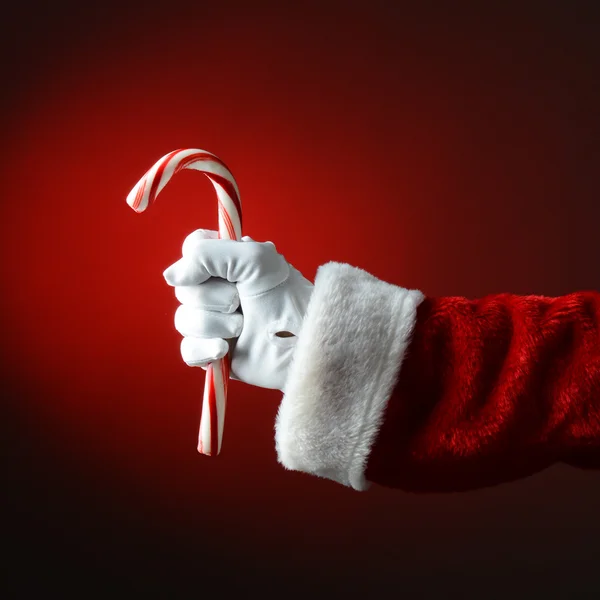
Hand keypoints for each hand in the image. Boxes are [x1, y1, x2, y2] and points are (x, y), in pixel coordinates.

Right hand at [163, 230, 313, 390]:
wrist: (304, 345)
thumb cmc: (287, 298)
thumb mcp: (254, 260)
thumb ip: (207, 254)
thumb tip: (170, 276)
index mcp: (228, 263)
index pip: (191, 250)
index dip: (197, 262)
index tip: (220, 271)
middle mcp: (217, 290)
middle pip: (183, 289)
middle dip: (211, 298)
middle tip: (240, 302)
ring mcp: (214, 322)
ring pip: (183, 320)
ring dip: (212, 324)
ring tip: (242, 328)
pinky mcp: (214, 352)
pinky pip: (187, 350)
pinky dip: (203, 350)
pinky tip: (224, 349)